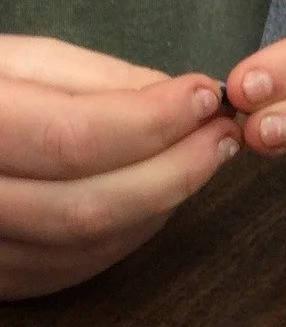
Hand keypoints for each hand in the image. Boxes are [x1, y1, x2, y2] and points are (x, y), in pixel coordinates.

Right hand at [0, 37, 241, 299]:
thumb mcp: (8, 59)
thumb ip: (93, 79)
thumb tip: (182, 98)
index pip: (70, 139)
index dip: (150, 121)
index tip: (205, 95)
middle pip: (88, 206)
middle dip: (175, 170)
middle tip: (223, 135)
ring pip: (88, 245)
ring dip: (163, 202)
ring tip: (201, 156)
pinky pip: (75, 267)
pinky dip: (131, 231)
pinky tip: (158, 193)